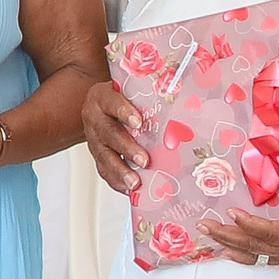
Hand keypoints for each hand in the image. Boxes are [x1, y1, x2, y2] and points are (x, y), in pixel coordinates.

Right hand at [78, 77, 144, 193]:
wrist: (104, 106)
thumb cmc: (125, 97)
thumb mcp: (133, 88)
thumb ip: (152, 89)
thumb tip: (184, 91)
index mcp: (102, 97)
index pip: (112, 103)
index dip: (124, 112)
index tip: (138, 122)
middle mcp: (94, 118)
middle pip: (108, 133)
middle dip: (126, 148)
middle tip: (144, 160)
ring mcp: (94, 139)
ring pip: (104, 156)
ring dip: (120, 171)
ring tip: (135, 183)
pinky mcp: (97, 156)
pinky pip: (103, 170)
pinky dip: (116, 181)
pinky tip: (130, 190)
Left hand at [209, 204, 278, 277]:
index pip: (278, 234)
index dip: (254, 226)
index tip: (233, 215)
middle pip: (260, 244)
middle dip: (231, 234)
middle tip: (204, 225)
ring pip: (259, 251)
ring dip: (233, 243)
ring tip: (209, 235)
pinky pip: (267, 258)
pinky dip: (246, 254)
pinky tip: (231, 253)